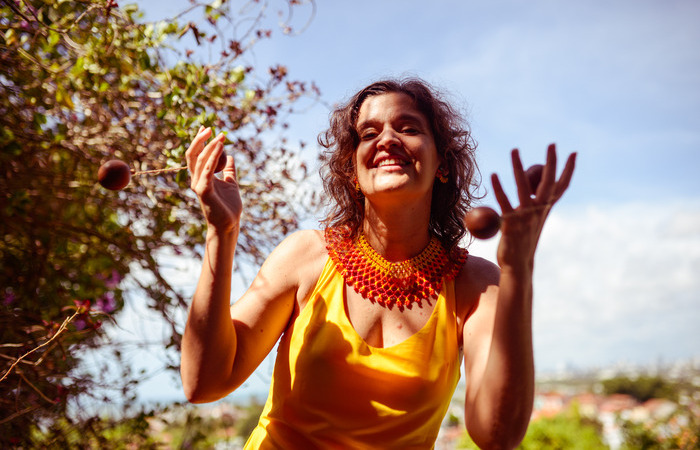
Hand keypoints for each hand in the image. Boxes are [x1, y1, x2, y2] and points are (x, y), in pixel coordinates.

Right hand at [185, 126, 241, 233]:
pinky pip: (207, 171)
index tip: (207, 128)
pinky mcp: (203, 191)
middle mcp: (197, 179)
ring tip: (221, 137)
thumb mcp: (231, 183)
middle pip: (193, 155)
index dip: (200, 141)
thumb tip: (231, 157)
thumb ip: (229, 171)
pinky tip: (220, 148)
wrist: (229, 224)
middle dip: (200, 140)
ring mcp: (198, 185)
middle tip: (210, 128)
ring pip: (200, 160)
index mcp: (202, 177)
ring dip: (210, 147)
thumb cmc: (229, 206)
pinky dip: (212, 158)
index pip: (197, 155)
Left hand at [491, 144, 575, 268]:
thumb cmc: (522, 241)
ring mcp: (526, 216)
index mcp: (545, 209)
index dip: (568, 170)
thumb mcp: (530, 220)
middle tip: (552, 143)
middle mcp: (539, 211)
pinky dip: (498, 187)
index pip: (560, 186)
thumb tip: (531, 191)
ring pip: (523, 186)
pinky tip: (494, 175)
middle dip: (551, 162)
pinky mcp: (510, 223)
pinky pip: (504, 201)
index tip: (574, 153)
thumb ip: (531, 205)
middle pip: (548, 182)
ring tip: (514, 150)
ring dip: (518, 167)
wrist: (517, 264)